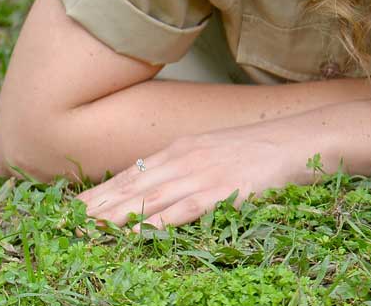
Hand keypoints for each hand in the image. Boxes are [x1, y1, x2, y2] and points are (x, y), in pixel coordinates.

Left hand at [76, 122, 317, 226]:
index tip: (71, 209)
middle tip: (65, 226)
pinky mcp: (225, 190)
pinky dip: (157, 222)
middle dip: (96, 208)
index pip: (130, 174)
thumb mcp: (218, 149)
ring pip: (149, 199)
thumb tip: (162, 185)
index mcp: (182, 148)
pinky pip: (184, 209)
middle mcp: (185, 158)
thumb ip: (188, 165)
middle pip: (131, 187)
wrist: (304, 137)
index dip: (99, 194)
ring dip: (116, 217)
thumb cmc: (265, 148)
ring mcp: (204, 174)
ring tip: (88, 232)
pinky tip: (137, 233)